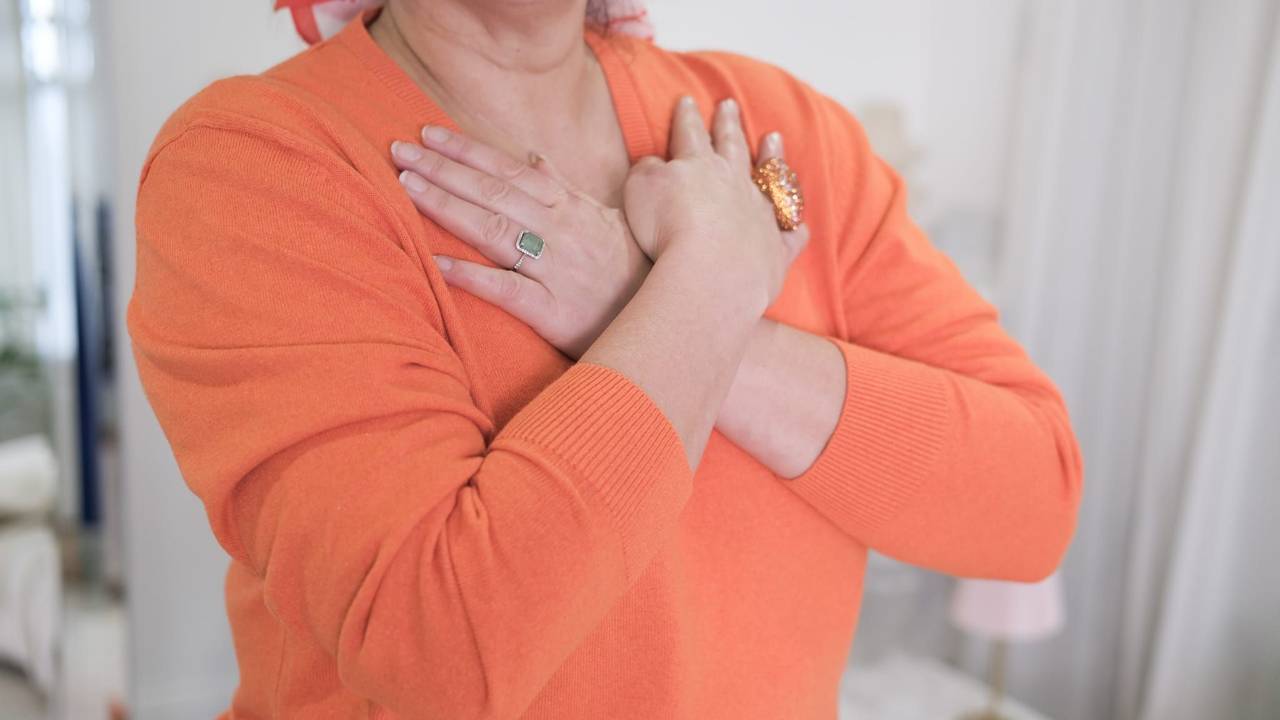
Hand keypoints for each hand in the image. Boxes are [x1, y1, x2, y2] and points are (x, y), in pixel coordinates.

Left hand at [391, 127, 649, 358]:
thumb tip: (530, 157)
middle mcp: (560, 231)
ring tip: (406, 187)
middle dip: (443, 169)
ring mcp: (555, 269)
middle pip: (492, 193)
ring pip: (493, 230)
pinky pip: (506, 290)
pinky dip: (470, 276)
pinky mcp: (552, 310)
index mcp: (570, 208)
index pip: (509, 171)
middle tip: (398, 150)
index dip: (467, 151)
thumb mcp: (606, 219)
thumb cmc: (634, 271)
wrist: (673, 319)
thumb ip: (563, 188)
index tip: (429, 134)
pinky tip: (436, 265)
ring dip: (446, 206)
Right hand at [624, 97, 808, 309]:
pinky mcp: (776, 249)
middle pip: (732, 145)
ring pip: (770, 179)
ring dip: (772, 157)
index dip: (687, 117)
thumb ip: (647, 170)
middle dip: (728, 124)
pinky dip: (795, 229)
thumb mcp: (641, 189)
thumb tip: (656, 163)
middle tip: (730, 105)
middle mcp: (734, 183)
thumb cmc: (668, 229)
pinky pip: (790, 234)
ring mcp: (760, 214)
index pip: (691, 133)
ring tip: (774, 138)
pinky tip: (800, 226)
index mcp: (699, 165)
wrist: (710, 273)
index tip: (687, 100)